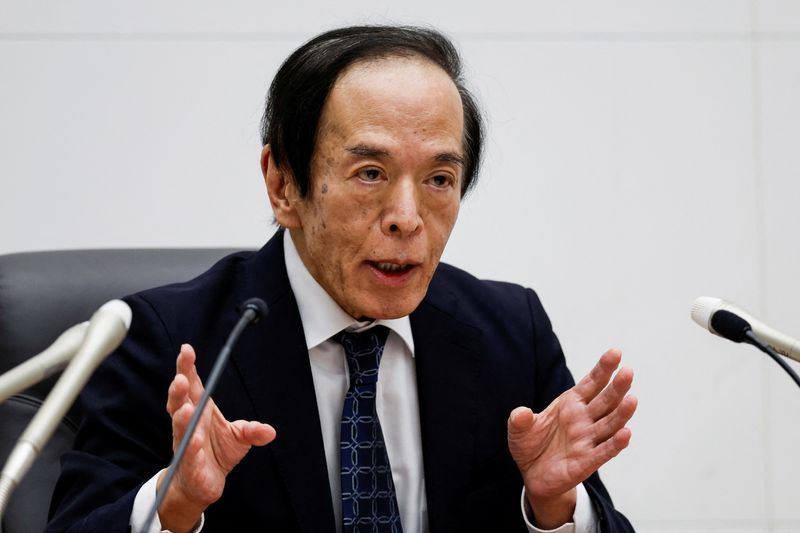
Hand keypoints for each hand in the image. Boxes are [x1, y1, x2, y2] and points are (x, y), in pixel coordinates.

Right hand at [158, 344, 275, 532]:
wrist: (202, 483)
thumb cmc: (216, 452)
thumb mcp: (240, 437)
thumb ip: (253, 430)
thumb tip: (270, 431)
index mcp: (200, 410)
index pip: (192, 385)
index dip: (187, 368)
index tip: (187, 350)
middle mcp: (188, 424)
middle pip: (180, 401)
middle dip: (179, 388)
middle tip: (182, 377)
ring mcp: (185, 443)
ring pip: (180, 427)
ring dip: (181, 417)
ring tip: (186, 407)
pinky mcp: (188, 465)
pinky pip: (189, 455)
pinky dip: (191, 448)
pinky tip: (195, 440)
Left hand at [507, 349, 636, 527]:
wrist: (533, 475)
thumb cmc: (530, 445)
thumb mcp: (518, 429)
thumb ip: (520, 420)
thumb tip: (520, 413)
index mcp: (571, 404)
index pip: (591, 383)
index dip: (603, 368)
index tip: (616, 352)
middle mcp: (584, 419)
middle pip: (605, 400)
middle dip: (617, 386)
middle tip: (628, 371)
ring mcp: (588, 439)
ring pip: (610, 424)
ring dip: (621, 413)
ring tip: (632, 399)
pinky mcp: (588, 461)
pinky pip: (604, 451)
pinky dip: (615, 443)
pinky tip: (625, 434)